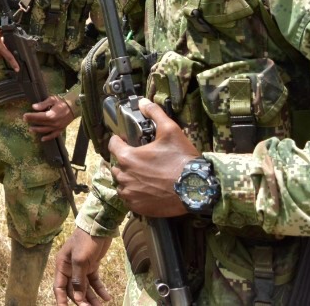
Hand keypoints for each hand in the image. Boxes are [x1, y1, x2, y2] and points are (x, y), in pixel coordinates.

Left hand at [24, 95, 75, 141]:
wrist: (74, 107)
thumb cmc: (62, 102)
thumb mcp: (52, 99)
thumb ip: (43, 104)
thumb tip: (34, 107)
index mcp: (52, 115)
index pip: (39, 117)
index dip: (31, 116)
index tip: (24, 115)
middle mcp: (54, 122)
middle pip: (41, 123)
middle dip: (32, 121)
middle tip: (25, 120)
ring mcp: (58, 127)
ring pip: (45, 130)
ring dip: (37, 130)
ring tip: (30, 129)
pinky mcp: (61, 129)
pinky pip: (53, 135)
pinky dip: (48, 138)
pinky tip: (42, 139)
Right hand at [54, 229, 111, 304]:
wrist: (100, 227)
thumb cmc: (86, 241)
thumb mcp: (80, 260)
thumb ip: (78, 280)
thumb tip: (78, 299)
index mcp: (62, 266)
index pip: (59, 287)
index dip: (61, 300)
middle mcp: (70, 268)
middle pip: (73, 290)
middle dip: (81, 301)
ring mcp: (81, 268)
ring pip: (85, 288)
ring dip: (92, 298)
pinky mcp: (92, 267)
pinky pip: (94, 282)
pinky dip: (100, 290)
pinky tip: (107, 297)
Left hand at [108, 99, 196, 217]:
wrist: (196, 188)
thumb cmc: (181, 160)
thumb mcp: (170, 130)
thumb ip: (155, 113)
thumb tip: (143, 102)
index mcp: (127, 157)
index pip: (112, 144)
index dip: (119, 140)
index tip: (126, 140)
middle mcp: (124, 177)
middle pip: (116, 165)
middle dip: (125, 160)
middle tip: (140, 158)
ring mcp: (131, 194)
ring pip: (122, 183)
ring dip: (128, 178)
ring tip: (143, 175)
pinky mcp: (138, 208)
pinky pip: (129, 199)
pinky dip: (134, 194)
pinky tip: (146, 189)